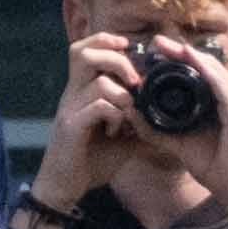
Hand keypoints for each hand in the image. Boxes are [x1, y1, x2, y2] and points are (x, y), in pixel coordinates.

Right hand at [33, 33, 138, 216]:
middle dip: (117, 60)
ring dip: (122, 95)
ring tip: (127, 114)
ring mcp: (70, 109)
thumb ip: (138, 128)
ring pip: (99, 82)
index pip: (85, 49)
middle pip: (85, 53)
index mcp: (81, 91)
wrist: (62, 188)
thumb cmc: (88, 163)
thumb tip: (165, 123)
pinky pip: (97, 106)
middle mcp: (72, 94)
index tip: (128, 46)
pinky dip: (114, 115)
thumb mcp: (120, 142)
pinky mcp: (71, 127)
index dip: (106, 40)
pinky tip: (116, 131)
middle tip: (134, 82)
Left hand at [160, 40, 227, 219]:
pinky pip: (220, 84)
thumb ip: (157, 129)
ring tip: (165, 47)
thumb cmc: (216, 170)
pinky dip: (204, 69)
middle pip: (207, 66)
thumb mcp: (180, 144)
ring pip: (213, 69)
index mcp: (227, 102)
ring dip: (189, 56)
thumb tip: (132, 114)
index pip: (203, 73)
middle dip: (181, 52)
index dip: (180, 60)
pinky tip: (188, 57)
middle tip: (155, 42)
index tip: (155, 53)